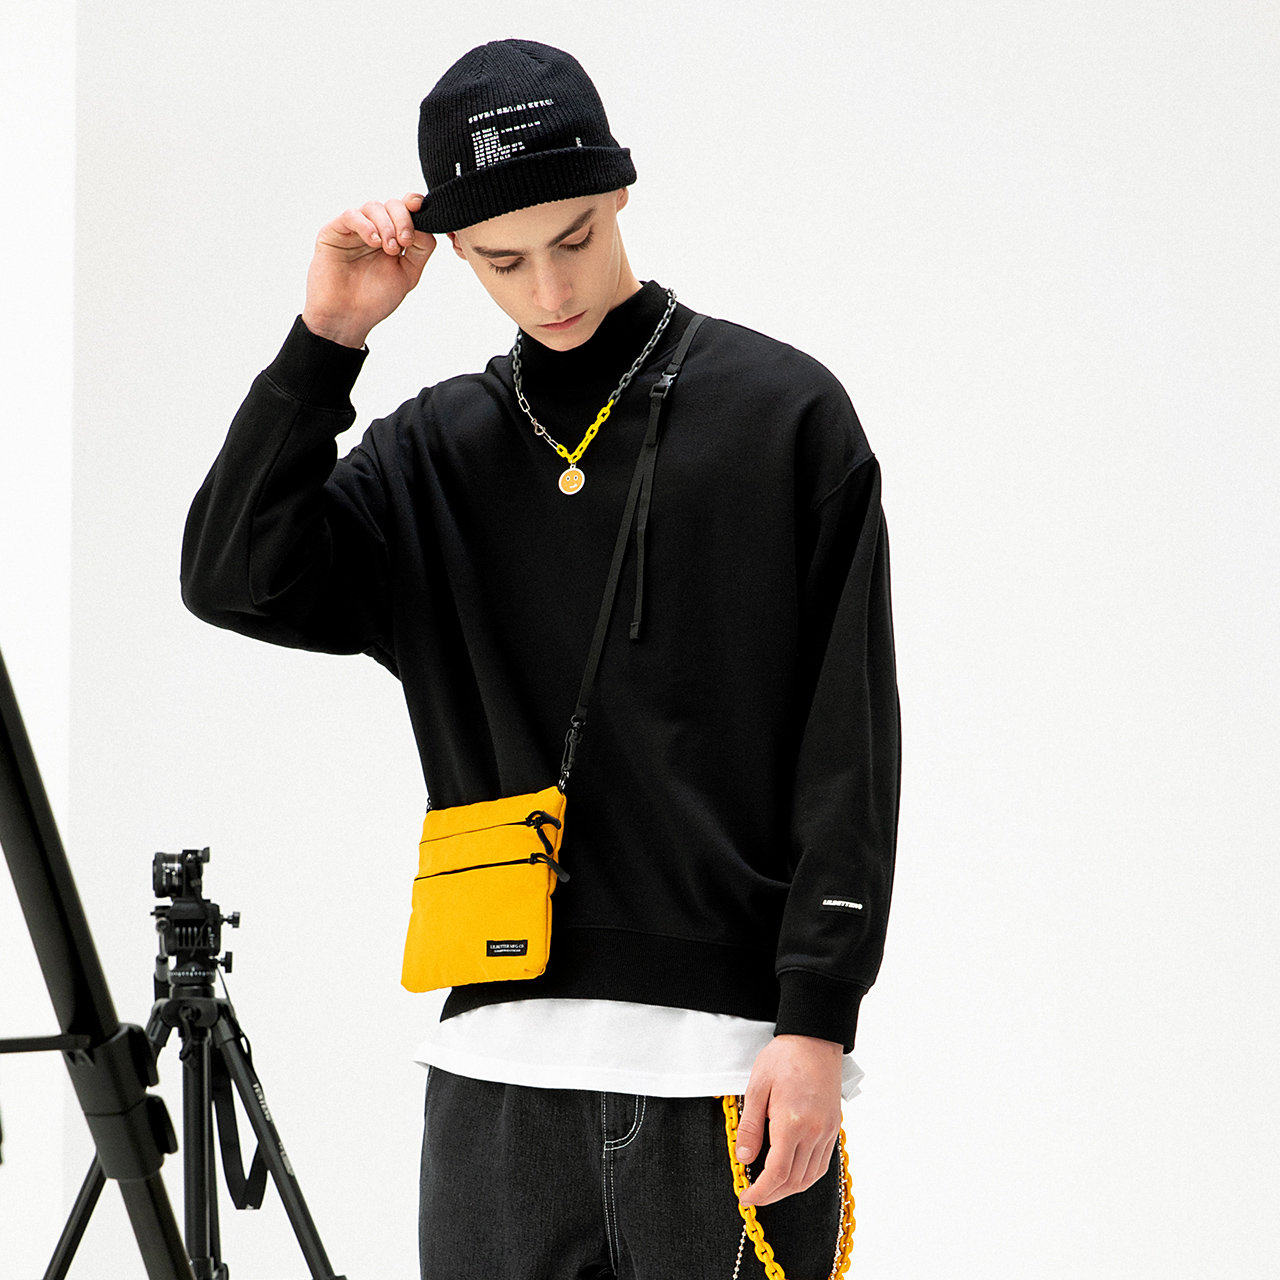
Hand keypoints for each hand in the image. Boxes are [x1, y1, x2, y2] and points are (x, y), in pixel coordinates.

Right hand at [301, 192, 436, 346]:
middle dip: (403, 219)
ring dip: (386, 224)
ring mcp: (354, 230)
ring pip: (373, 207)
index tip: (420, 210)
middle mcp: (374, 229)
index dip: (414, 205)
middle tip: (404, 242)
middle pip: (392, 205)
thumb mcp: (408, 275)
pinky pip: (351, 215)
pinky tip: (374, 242)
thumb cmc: (375, 299)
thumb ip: (421, 250)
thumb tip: (426, 225)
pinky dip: (366, 225)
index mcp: (393, 237)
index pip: (406, 210)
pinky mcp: (334, 232)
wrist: (347, 317)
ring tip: (389, 249)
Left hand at [734, 1034, 842, 1208]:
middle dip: (772, 1195)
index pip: (776, 1173)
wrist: (815, 1039)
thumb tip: (744, 1158)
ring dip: (789, 1189)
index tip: (746, 1197)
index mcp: (792, 1122)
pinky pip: (821, 1163)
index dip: (760, 1191)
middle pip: (794, 1180)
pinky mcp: (834, 1127)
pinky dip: (806, 1176)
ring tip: (770, 1189)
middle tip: (753, 1196)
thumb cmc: (783, 1058)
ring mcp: (827, 1131)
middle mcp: (814, 1132)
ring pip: (810, 1176)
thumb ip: (750, 1126)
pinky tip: (792, 1174)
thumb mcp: (757, 1087)